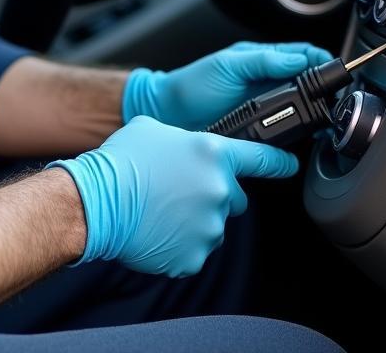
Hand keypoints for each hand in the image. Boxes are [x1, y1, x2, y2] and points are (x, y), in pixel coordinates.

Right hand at [48, 116, 297, 276]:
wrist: (96, 200)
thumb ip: (185, 138)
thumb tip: (187, 147)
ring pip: (212, 225)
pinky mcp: (194, 256)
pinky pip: (194, 251)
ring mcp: (209, 226)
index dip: (278, 162)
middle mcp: (219, 190)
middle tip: (182, 191)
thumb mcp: (156, 129)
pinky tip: (157, 231)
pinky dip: (180, 245)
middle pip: (234, 198)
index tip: (289, 165)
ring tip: (162, 211)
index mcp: (213, 153)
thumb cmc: (123, 160)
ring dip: (195, 220)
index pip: (261, 157)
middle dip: (215, 195)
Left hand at [122, 40, 332, 130]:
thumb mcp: (227, 65)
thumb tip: (296, 58)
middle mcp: (266, 83)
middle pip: (308, 85)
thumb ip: (262, 61)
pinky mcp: (258, 131)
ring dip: (312, 116)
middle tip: (334, 103)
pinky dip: (296, 136)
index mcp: (261, 60)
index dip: (322, 62)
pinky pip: (285, 133)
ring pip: (300, 110)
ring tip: (322, 122)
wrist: (167, 115)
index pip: (303, 55)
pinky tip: (300, 140)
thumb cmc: (191, 85)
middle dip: (324, 93)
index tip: (336, 73)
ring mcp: (263, 108)